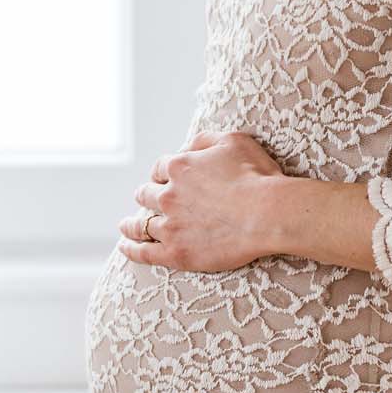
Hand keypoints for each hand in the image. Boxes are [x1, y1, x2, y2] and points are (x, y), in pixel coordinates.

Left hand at [117, 129, 287, 272]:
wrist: (267, 214)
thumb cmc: (256, 176)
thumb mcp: (233, 141)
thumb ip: (204, 140)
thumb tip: (187, 145)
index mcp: (179, 167)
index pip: (160, 168)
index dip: (162, 173)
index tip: (163, 179)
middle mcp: (168, 195)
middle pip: (146, 195)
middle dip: (146, 196)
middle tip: (146, 201)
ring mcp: (170, 225)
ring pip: (140, 224)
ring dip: (131, 224)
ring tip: (125, 227)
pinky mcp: (176, 252)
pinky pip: (144, 252)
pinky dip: (131, 249)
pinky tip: (124, 247)